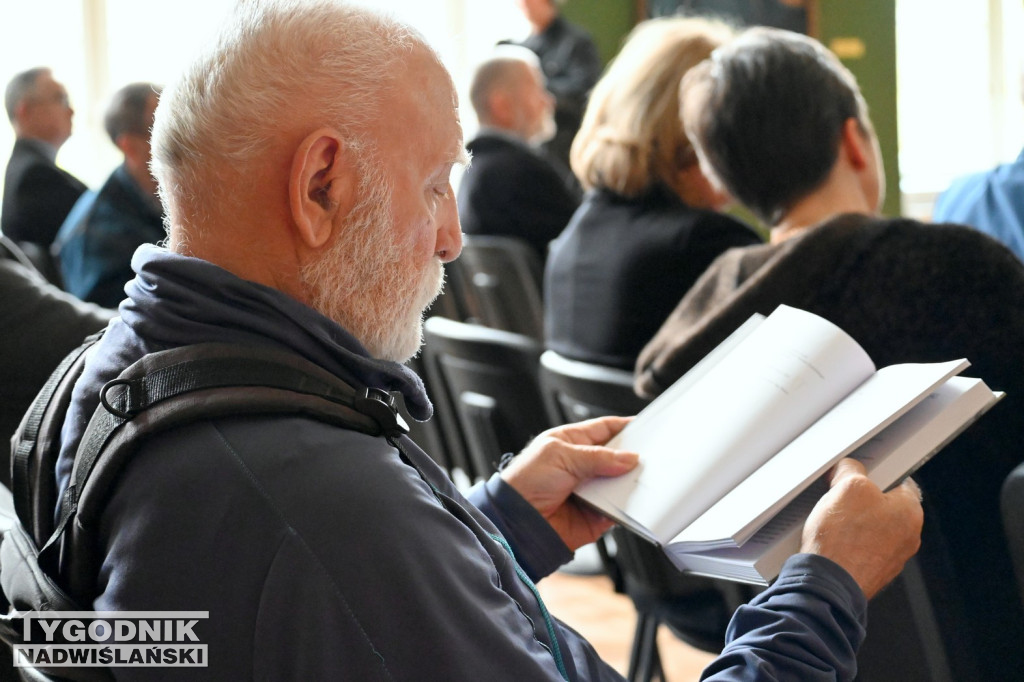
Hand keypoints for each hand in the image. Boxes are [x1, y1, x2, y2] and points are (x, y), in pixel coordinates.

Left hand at [500, 416, 638, 550]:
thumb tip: (629, 458)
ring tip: (646, 477)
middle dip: (633, 457)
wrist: (516, 521)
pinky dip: (628, 506)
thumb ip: (597, 457)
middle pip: (618, 457)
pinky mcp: (596, 515)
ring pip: (621, 483)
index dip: (625, 427)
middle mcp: (582, 466)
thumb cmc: (525, 482)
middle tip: (652, 455)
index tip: (646, 426)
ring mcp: (590, 490)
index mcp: (571, 443)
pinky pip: (619, 509)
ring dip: (632, 482)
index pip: (604, 429)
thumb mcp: (561, 457)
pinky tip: (634, 501)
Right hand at [801, 458, 922, 598]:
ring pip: (871, 529)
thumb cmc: (843, 539)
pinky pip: (860, 549)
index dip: (877, 475)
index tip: (861, 475)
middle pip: (883, 507)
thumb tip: (849, 468)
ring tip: (831, 522)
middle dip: (860, 500)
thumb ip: (852, 470)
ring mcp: (890, 559)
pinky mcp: (872, 573)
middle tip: (839, 497)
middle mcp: (907, 538)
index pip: (900, 482)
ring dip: (852, 523)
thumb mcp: (847, 487)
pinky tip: (830, 541)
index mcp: (910, 513)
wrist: (827, 582)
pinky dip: (846, 543)